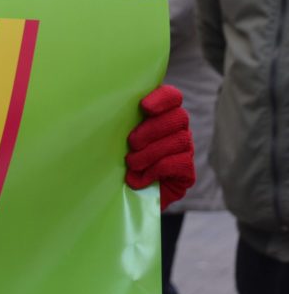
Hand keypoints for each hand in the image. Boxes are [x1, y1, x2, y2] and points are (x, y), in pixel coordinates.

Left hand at [124, 85, 194, 210]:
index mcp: (160, 114)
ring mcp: (185, 150)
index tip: (144, 106)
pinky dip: (157, 169)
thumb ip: (119, 122)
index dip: (162, 98)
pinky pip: (180, 163)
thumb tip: (105, 108)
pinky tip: (141, 177)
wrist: (125, 196)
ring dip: (151, 152)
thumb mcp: (116, 138)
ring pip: (179, 140)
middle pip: (178, 117)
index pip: (172, 96)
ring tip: (131, 163)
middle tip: (131, 143)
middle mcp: (178, 129)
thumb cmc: (117, 160)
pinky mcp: (188, 173)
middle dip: (151, 130)